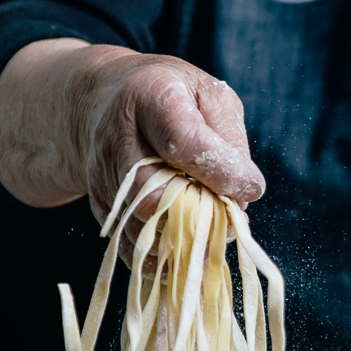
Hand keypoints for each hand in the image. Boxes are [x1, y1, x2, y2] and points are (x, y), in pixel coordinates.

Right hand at [0, 40, 264, 263]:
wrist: (101, 104)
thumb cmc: (169, 96)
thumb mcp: (208, 95)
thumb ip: (228, 137)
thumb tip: (243, 191)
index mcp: (149, 97)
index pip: (183, 142)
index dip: (221, 172)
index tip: (249, 188)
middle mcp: (116, 139)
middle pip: (153, 196)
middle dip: (200, 215)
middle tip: (230, 218)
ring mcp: (102, 176)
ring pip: (142, 228)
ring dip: (184, 239)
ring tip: (212, 230)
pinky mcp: (101, 206)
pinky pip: (131, 245)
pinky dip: (163, 255)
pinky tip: (185, 245)